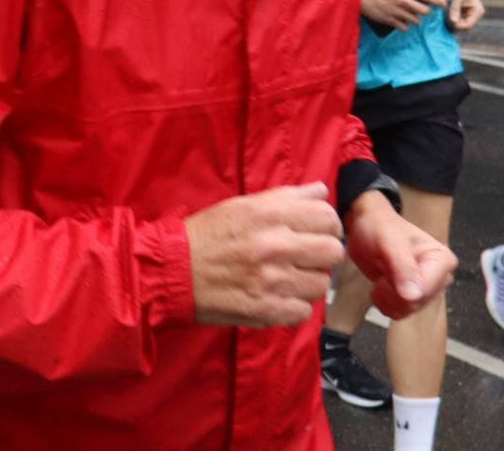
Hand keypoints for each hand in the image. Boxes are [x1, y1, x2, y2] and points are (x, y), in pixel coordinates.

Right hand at [185, 182, 345, 327]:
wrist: (171, 270)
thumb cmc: (206, 235)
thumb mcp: (242, 205)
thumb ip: (285, 197)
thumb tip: (320, 192)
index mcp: (269, 214)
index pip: (327, 217)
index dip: (327, 226)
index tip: (316, 232)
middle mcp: (274, 245)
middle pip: (332, 252)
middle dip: (323, 254)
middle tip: (306, 257)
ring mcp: (271, 280)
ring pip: (321, 284)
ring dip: (308, 282)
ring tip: (289, 278)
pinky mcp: (265, 310)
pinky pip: (303, 312)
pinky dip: (294, 307)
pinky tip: (279, 297)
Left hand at [344, 191, 456, 318]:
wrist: (366, 228)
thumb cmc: (380, 228)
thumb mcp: (390, 242)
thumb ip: (403, 267)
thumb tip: (413, 296)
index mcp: (443, 260)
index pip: (426, 289)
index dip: (403, 285)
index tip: (389, 269)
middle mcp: (439, 278)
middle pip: (416, 302)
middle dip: (392, 289)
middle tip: (385, 268)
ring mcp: (426, 290)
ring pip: (406, 310)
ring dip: (386, 295)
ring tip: (384, 272)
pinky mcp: (412, 299)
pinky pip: (397, 313)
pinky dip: (383, 301)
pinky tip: (382, 283)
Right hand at [361, 0, 443, 31]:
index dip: (438, 1)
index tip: (443, 4)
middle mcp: (403, 1)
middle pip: (424, 11)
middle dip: (425, 10)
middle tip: (422, 8)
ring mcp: (396, 12)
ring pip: (415, 20)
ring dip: (415, 19)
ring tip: (412, 15)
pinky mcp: (389, 20)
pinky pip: (403, 27)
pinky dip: (405, 25)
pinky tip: (402, 21)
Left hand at [446, 0, 484, 32]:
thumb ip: (455, 9)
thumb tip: (453, 22)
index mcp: (477, 12)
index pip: (468, 25)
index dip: (457, 26)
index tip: (448, 22)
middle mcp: (475, 16)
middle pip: (463, 27)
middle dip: (454, 25)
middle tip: (443, 20)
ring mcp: (469, 16)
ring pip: (459, 26)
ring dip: (451, 23)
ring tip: (443, 17)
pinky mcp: (463, 15)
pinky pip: (456, 22)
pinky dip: (450, 20)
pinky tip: (444, 16)